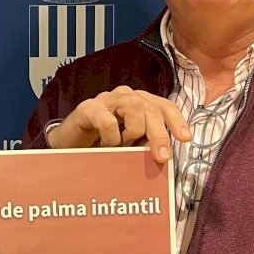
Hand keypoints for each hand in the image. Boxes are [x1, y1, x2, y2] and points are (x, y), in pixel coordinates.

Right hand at [46, 86, 190, 162]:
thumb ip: (145, 145)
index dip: (177, 120)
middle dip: (160, 134)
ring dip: (133, 131)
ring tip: (123, 146)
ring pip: (134, 107)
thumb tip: (163, 156)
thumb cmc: (102, 146)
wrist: (68, 147)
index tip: (185, 138)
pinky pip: (107, 120)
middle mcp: (125, 97)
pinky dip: (110, 137)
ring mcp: (106, 100)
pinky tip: (104, 145)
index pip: (164, 106)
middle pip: (152, 108)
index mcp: (140, 104)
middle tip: (161, 156)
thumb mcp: (130, 147)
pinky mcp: (88, 108)